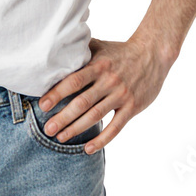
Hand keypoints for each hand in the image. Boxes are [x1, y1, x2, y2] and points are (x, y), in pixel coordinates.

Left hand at [38, 36, 176, 152]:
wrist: (152, 54)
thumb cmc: (121, 51)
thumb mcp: (100, 46)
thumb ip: (81, 50)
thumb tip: (56, 50)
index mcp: (98, 65)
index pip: (74, 81)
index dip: (57, 93)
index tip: (43, 105)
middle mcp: (109, 81)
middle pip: (82, 102)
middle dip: (63, 117)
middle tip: (48, 129)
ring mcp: (121, 95)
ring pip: (96, 116)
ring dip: (77, 129)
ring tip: (61, 138)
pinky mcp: (132, 107)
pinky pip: (116, 127)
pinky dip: (102, 140)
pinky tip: (88, 148)